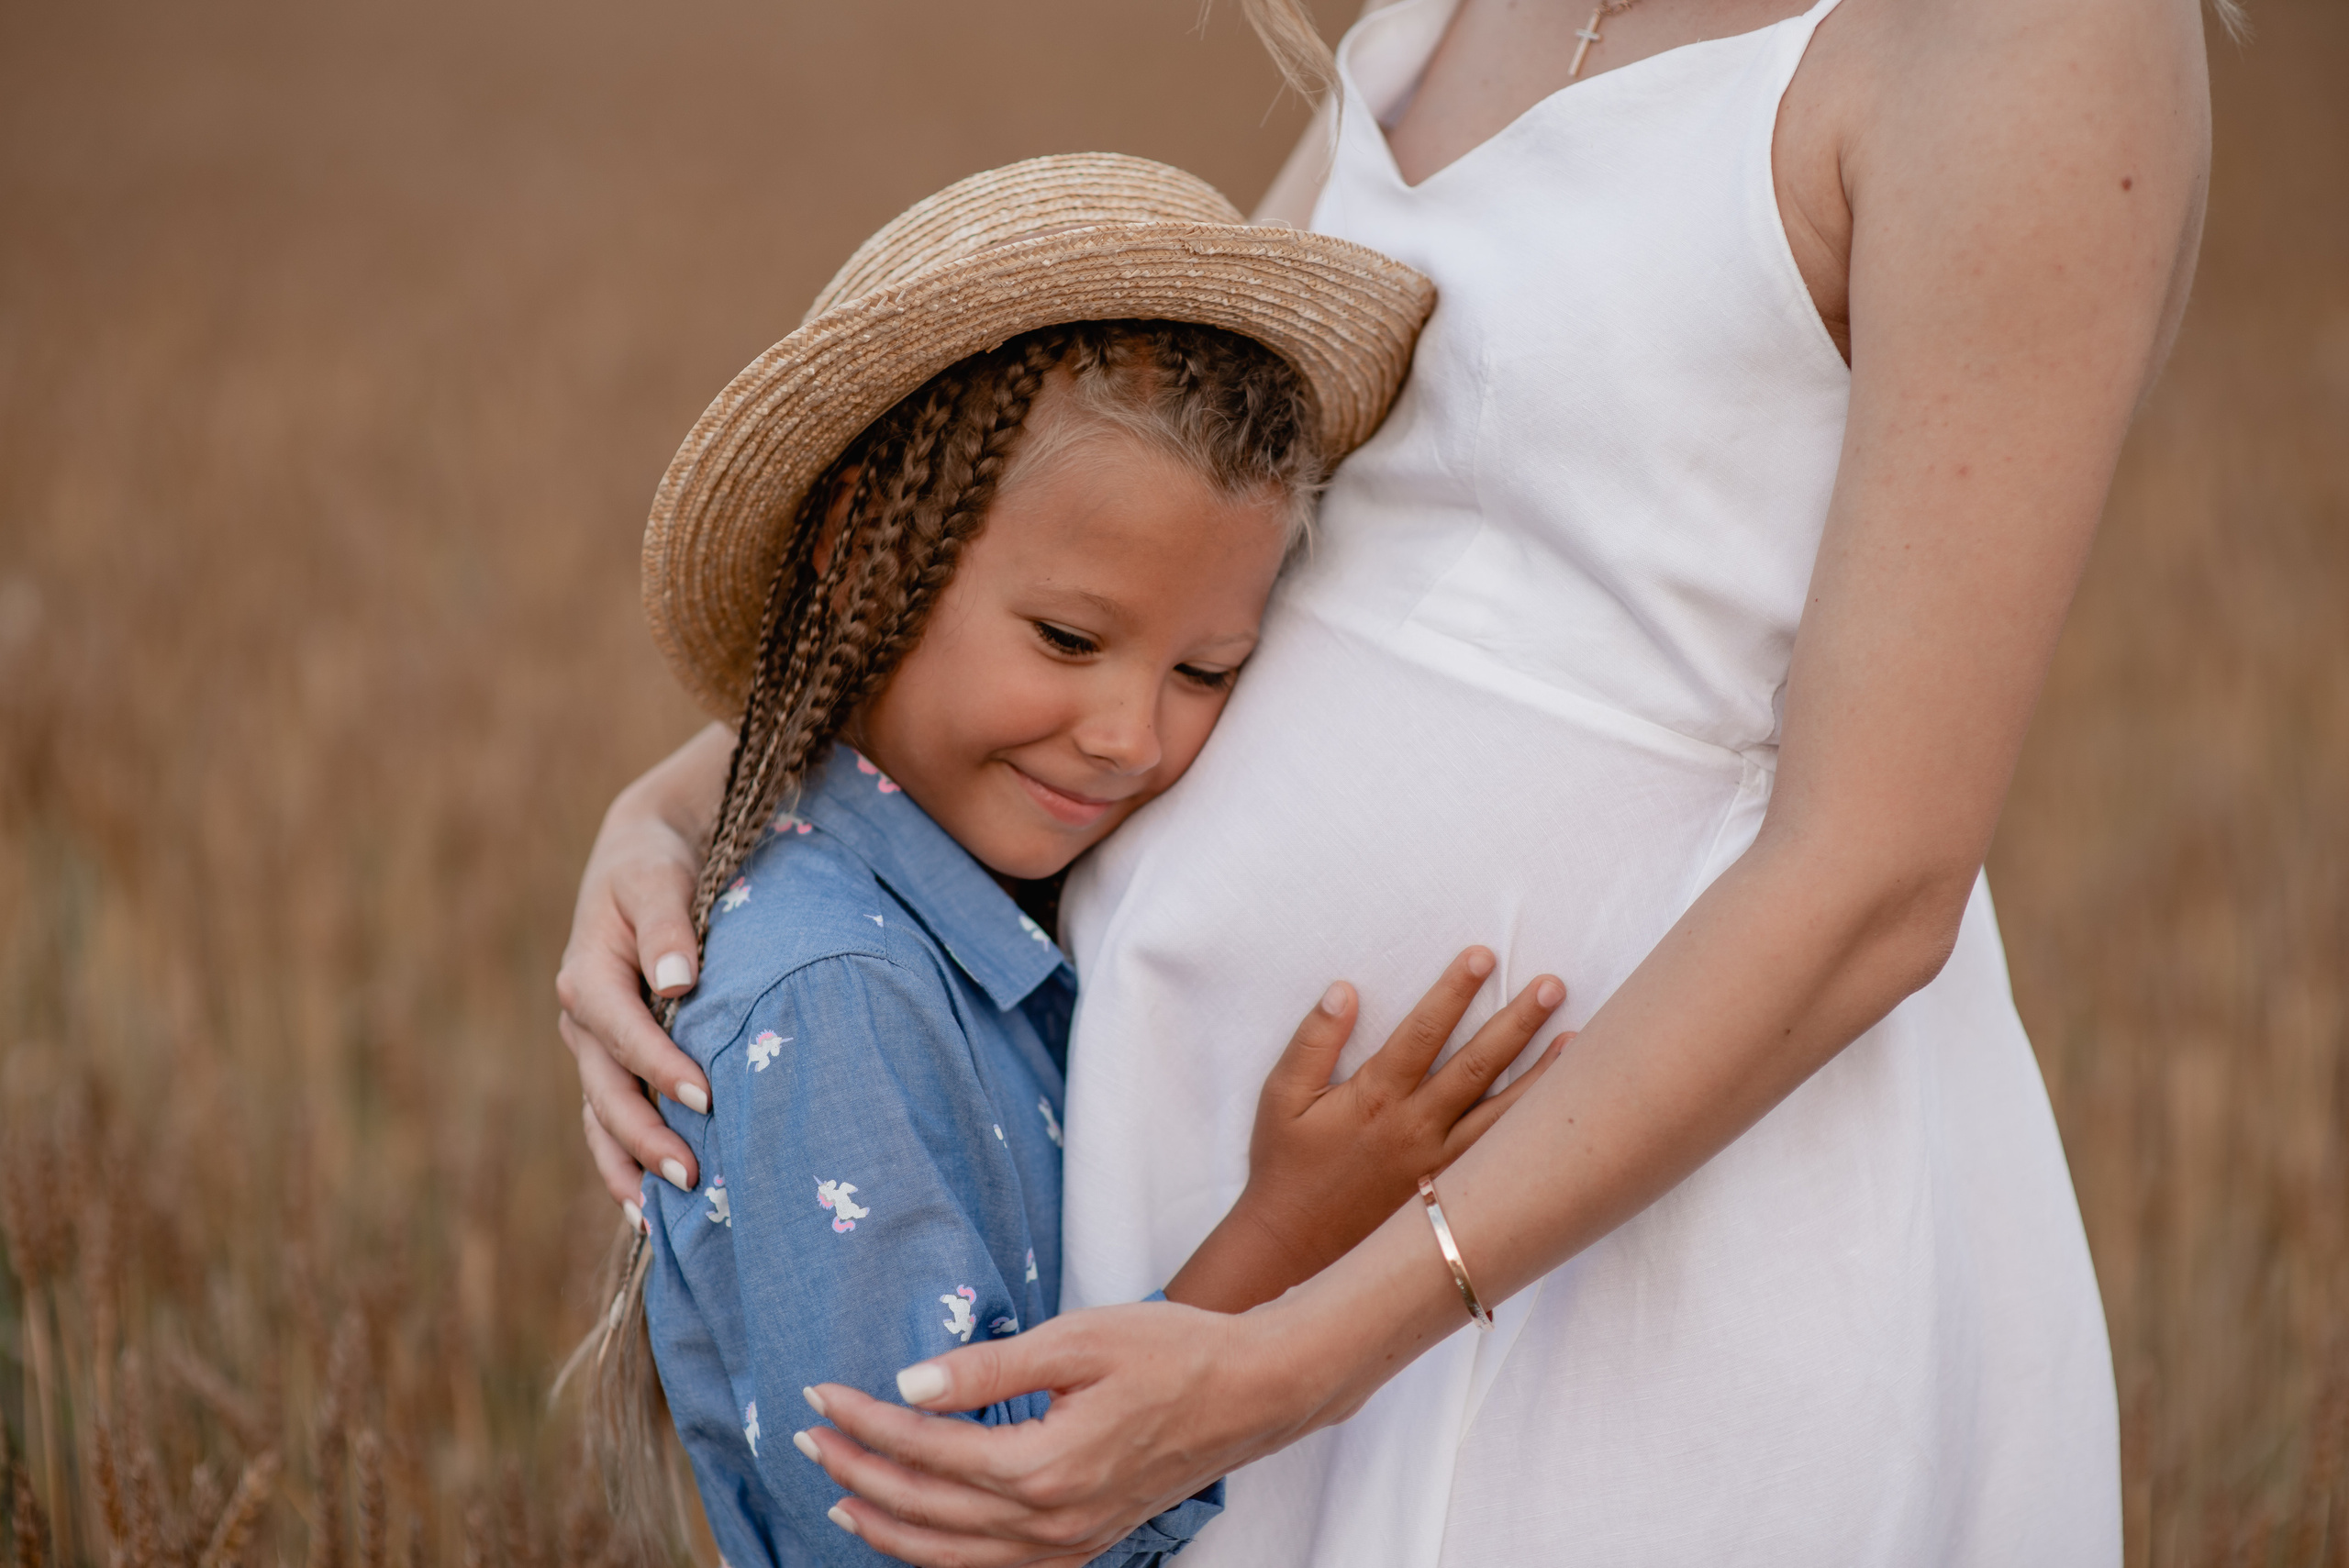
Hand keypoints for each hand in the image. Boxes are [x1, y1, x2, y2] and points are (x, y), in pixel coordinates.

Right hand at [553, 725, 731, 1206]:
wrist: (641, 855)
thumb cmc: (657, 864)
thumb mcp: (660, 878)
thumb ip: (669, 925)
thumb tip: (677, 981)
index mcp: (587, 974)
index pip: (622, 1031)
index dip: (660, 1066)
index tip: (707, 1096)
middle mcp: (582, 1018)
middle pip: (606, 1090)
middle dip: (646, 1138)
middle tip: (694, 1178)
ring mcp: (592, 1043)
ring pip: (601, 1116)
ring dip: (629, 1165)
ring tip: (664, 1221)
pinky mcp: (611, 1056)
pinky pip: (609, 1117)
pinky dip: (624, 1160)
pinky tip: (649, 1209)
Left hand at [795, 1299, 1326, 1566]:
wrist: (1252, 1394)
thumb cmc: (1172, 1352)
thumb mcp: (1076, 1339)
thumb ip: (986, 1368)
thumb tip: (908, 1385)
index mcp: (1044, 1465)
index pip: (926, 1448)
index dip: (864, 1422)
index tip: (821, 1395)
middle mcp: (1051, 1521)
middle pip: (925, 1509)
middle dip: (856, 1473)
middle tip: (807, 1439)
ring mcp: (1069, 1544)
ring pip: (950, 1556)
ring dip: (886, 1525)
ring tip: (838, 1496)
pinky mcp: (1083, 1546)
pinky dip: (938, 1554)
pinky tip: (914, 1531)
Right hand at [1164, 947, 1568, 1312]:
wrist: (1293, 1254)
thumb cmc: (1285, 1171)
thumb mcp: (1281, 1099)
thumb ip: (1313, 1041)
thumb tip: (1344, 990)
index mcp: (1375, 1097)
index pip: (1423, 1032)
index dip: (1453, 990)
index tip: (1482, 955)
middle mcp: (1415, 1127)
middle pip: (1477, 1065)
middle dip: (1516, 1021)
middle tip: (1553, 986)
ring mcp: (1439, 1165)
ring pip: (1503, 1114)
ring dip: (1541, 1074)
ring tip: (1578, 1038)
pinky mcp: (1451, 1195)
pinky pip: (1501, 1156)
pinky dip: (1532, 1129)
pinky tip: (1559, 1108)